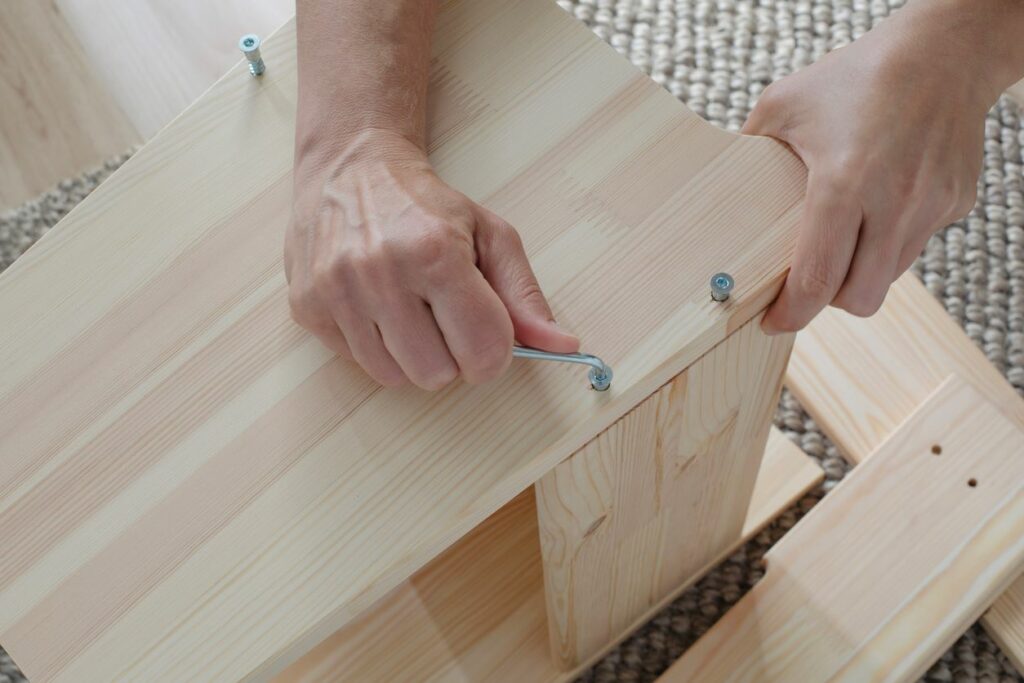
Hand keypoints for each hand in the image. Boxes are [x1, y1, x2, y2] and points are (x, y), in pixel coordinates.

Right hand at [285, 129, 578, 388]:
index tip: (488, 335)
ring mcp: (337, 292)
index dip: (493, 353)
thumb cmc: (426, 206)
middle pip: (438, 375)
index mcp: (435, 253)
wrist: (350, 168)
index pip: (483, 351)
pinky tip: (377, 308)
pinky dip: (375, 347)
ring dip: (412, 356)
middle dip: (451, 356)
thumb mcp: (490, 235)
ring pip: (395, 377)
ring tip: (410, 312)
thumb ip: (525, 295)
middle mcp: (380, 273)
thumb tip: (563, 345)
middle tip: (445, 318)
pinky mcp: (307, 306)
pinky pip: (357, 363)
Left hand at [743, 1, 997, 332]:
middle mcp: (895, 201)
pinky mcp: (955, 203)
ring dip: (859, 273)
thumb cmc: (855, 76)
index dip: (790, 313)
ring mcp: (931, 205)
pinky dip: (888, 243)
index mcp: (844, 181)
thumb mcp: (782, 105)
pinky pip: (914, 245)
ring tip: (839, 239)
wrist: (943, 52)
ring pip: (888, 277)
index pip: (817, 278)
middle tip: (806, 285)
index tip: (772, 322)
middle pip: (858, 298)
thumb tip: (715, 193)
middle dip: (826, 303)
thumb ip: (746, 153)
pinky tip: (876, 207)